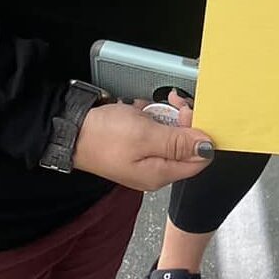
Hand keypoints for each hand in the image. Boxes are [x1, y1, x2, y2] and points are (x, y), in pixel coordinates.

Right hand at [71, 97, 213, 191]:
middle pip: (186, 145)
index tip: (188, 114)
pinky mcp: (136, 147)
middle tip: (171, 104)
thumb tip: (208, 147)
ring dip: (165, 116)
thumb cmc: (103, 136)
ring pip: (170, 135)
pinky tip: (139, 111)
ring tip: (148, 108)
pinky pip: (154, 131)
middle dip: (182, 121)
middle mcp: (156, 170)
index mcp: (161, 174)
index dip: (199, 134)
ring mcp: (145, 158)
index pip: (199, 158)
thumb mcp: (146, 136)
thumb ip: (179, 142)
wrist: (70, 131)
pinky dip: (150, 117)